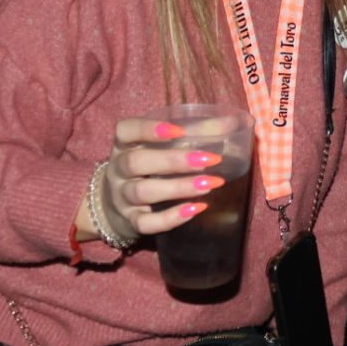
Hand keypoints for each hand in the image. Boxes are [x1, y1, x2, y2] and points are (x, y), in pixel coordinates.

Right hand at [95, 115, 226, 240]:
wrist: (114, 207)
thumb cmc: (148, 168)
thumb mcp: (162, 147)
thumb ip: (195, 132)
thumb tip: (233, 122)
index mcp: (124, 145)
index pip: (126, 130)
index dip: (149, 128)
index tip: (179, 130)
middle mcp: (117, 170)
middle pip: (136, 162)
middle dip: (173, 161)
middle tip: (209, 160)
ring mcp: (121, 198)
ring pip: (143, 192)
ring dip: (178, 187)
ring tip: (209, 184)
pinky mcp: (130, 222)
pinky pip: (146, 223)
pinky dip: (171, 217)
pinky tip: (196, 209)